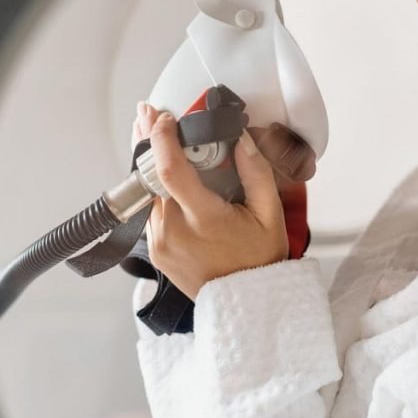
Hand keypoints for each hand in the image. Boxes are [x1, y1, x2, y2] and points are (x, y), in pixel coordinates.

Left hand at [132, 102, 288, 298]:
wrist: (247, 305)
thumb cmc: (260, 261)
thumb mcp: (271, 215)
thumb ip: (256, 173)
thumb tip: (241, 139)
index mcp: (204, 219)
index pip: (170, 171)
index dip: (162, 139)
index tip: (164, 117)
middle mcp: (175, 230)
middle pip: (152, 175)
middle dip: (148, 140)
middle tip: (146, 112)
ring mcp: (161, 242)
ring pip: (149, 190)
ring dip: (151, 163)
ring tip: (155, 134)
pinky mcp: (156, 250)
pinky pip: (152, 209)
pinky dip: (156, 188)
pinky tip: (163, 173)